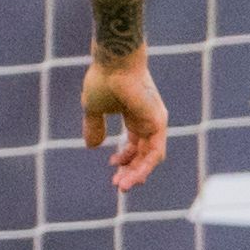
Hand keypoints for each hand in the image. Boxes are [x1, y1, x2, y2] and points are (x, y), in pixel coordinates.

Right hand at [83, 50, 170, 193]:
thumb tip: (92, 146)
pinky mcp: (158, 123)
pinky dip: (144, 166)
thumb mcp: (94, 109)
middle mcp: (148, 120)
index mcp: (135, 116)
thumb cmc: (104, 79)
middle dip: (131, 171)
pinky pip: (155, 152)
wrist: (113, 63)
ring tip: (123, 187)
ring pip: (151, 157)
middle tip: (118, 185)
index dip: (124, 158)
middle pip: (144, 153)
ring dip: (137, 174)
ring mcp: (155, 122)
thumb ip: (94, 127)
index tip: (110, 165)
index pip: (135, 144)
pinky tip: (132, 176)